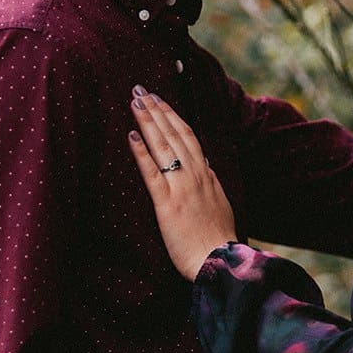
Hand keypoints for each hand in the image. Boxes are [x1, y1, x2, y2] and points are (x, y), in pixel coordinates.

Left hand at [128, 88, 237, 280]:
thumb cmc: (218, 239)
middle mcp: (195, 175)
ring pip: (164, 146)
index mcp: (207, 174)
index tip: (159, 100)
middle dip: (157, 110)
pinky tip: (132, 134)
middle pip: (174, 134)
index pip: (188, 136)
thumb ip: (211, 182)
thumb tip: (205, 164)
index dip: (172, 116)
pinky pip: (152, 173)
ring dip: (149, 121)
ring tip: (135, 101)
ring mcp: (181, 187)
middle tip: (141, 89)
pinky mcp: (167, 204)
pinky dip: (142, 152)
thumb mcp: (220, 203)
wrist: (221, 262)